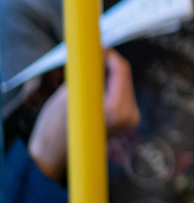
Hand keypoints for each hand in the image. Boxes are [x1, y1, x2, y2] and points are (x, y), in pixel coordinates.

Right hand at [28, 50, 140, 182]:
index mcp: (117, 109)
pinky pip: (121, 94)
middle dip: (107, 64)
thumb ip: (88, 73)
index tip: (96, 47)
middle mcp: (130, 115)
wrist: (53, 155)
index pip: (121, 70)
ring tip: (85, 79)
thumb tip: (99, 51)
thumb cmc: (54, 125)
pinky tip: (93, 91)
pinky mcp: (129, 121)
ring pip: (123, 83)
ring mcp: (132, 120)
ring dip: (107, 76)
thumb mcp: (69, 93)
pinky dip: (109, 87)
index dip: (109, 55)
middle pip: (124, 76)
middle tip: (88, 58)